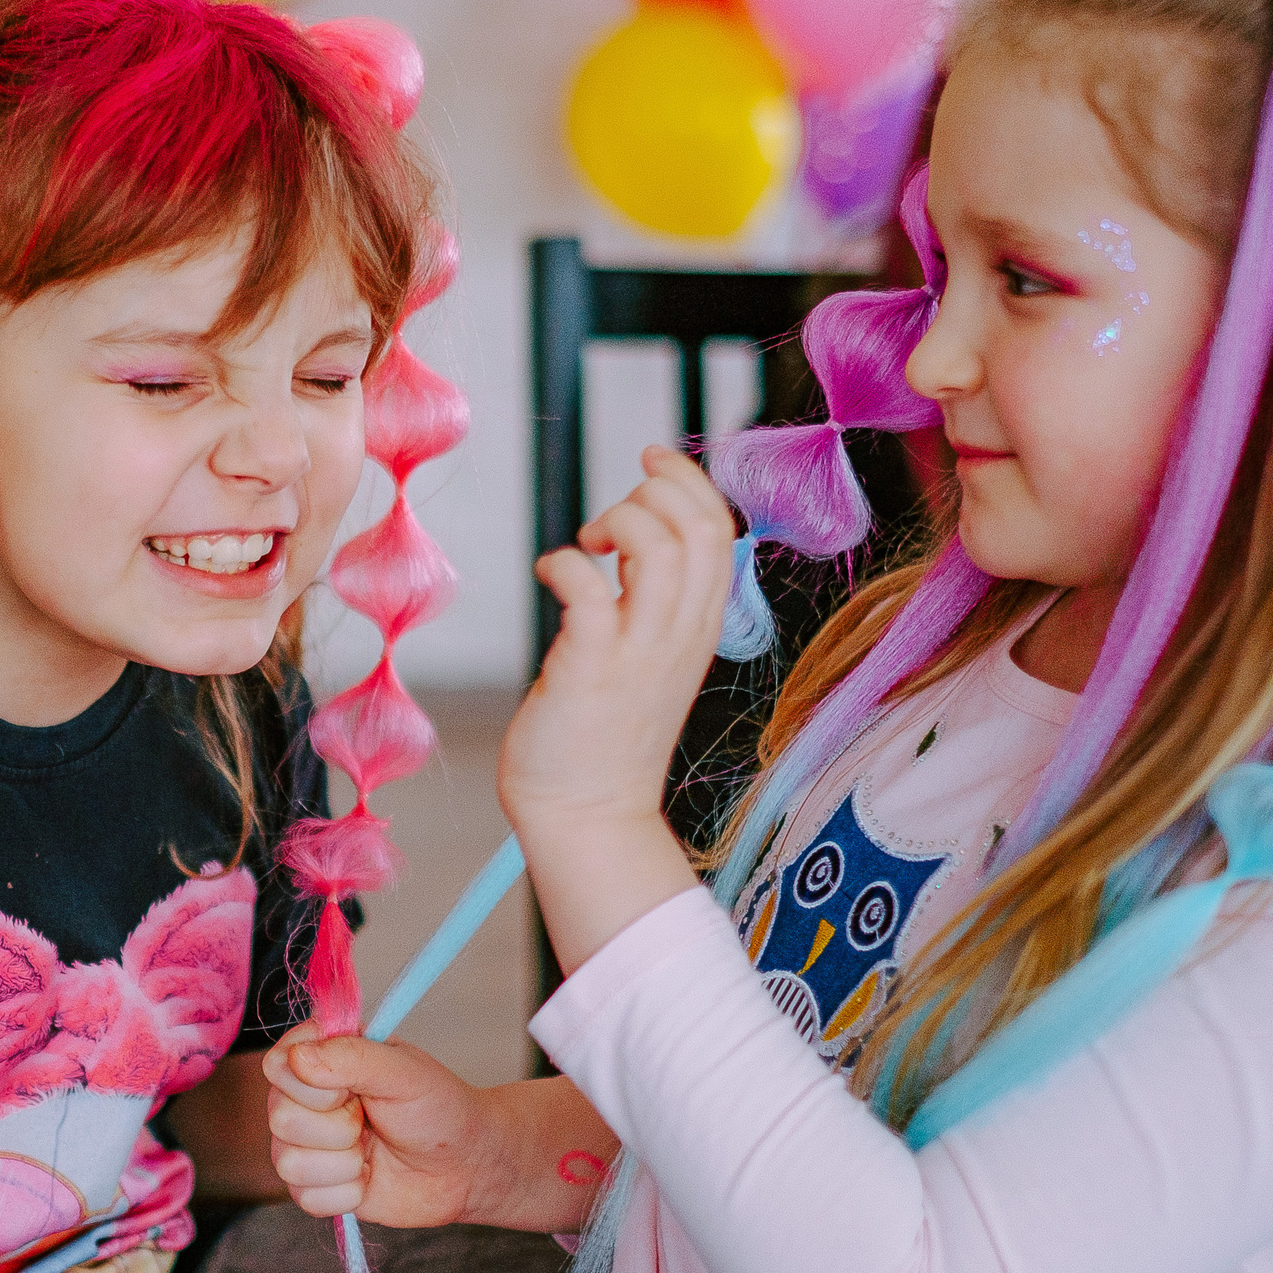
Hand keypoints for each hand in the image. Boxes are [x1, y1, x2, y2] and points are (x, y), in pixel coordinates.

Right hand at [262, 1026, 496, 1227]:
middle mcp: (304, 1099)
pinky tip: (368, 1178)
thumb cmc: (439, 1108)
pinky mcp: (314, 1186)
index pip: (277, 1065)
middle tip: (371, 1120)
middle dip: (338, 1128)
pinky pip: (305, 1198)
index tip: (353, 1088)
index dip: (313, 1085)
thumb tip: (298, 1059)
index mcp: (321, 1057)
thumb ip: (352, 1057)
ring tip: (371, 1150)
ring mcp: (306, 1144)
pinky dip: (346, 1194)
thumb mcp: (404, 1072)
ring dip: (344, 1163)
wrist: (464, 1166)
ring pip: (288, 1162)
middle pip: (280, 1118)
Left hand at [500, 445, 732, 847]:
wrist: (589, 814)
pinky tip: (551, 573)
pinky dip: (565, 564)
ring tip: (587, 544)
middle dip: (654, 490)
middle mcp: (681, 636)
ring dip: (616, 521)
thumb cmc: (607, 732)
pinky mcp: (591, 670)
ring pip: (657, 548)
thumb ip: (657, 603)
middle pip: (699, 528)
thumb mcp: (653, 657)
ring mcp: (640, 654)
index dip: (688, 480)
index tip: (649, 458)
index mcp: (701, 627)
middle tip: (608, 519)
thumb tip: (634, 542)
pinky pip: (589, 591)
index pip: (722, 530)